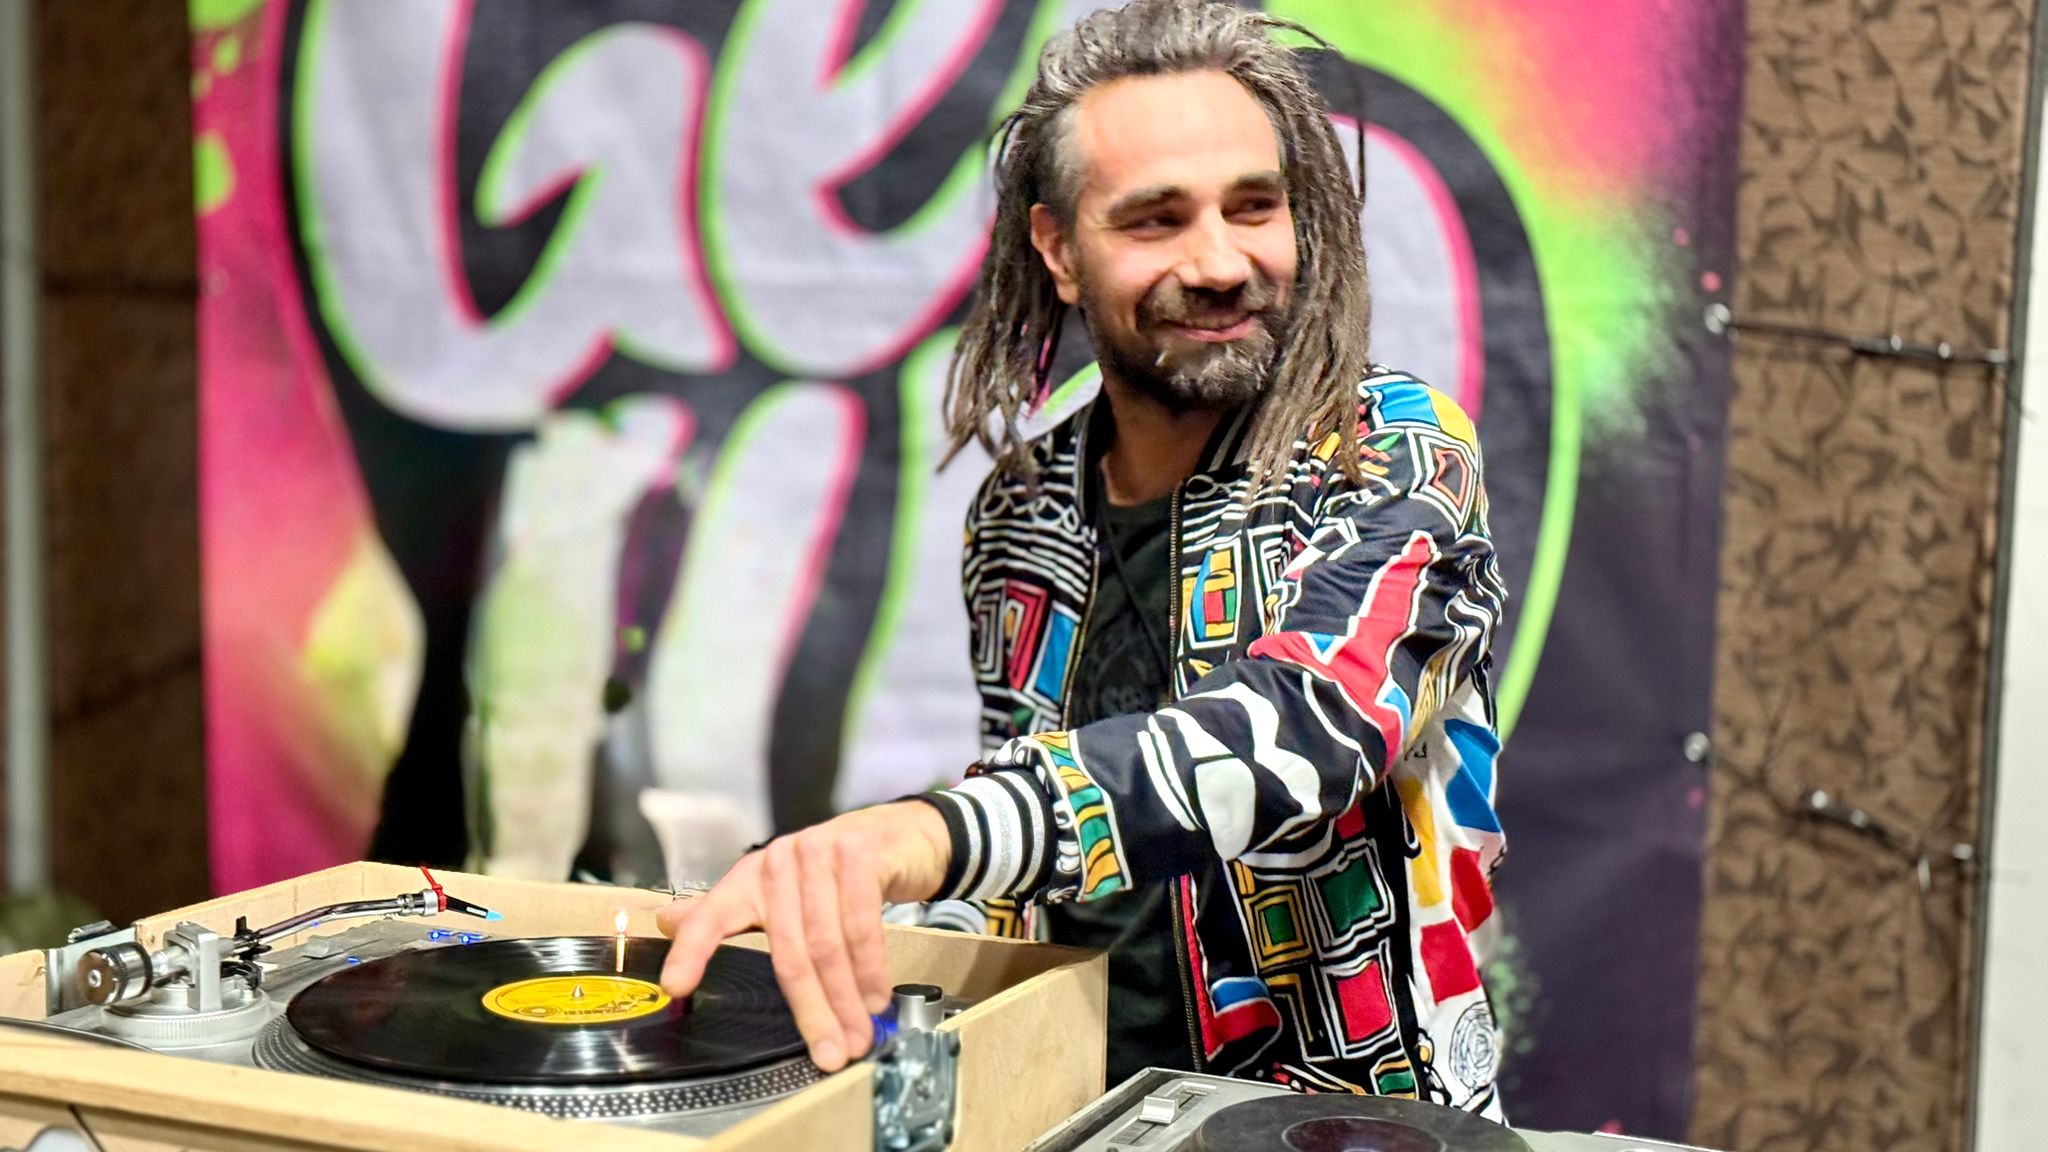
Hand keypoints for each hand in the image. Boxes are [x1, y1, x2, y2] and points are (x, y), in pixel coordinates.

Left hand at [654, 800, 951, 1071]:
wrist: (897, 834)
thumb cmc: (837, 874)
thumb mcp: (783, 893)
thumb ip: (728, 912)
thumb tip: (665, 922)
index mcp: (750, 878)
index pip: (711, 916)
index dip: (692, 950)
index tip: (676, 988)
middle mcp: (778, 861)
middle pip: (789, 952)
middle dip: (813, 1010)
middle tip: (831, 1052)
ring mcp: (819, 852)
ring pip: (828, 944)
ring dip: (847, 999)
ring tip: (859, 1035)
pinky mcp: (859, 852)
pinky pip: (862, 923)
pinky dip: (871, 967)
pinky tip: (876, 997)